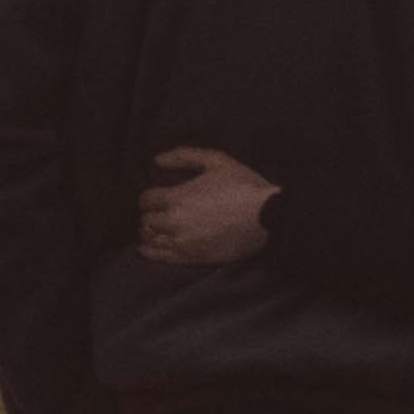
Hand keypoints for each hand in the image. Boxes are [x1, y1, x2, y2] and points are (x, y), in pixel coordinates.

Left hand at [139, 146, 278, 266]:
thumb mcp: (216, 160)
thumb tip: (157, 160)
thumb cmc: (244, 186)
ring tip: (154, 229)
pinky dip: (151, 252)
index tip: (156, 195)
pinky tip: (148, 248)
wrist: (268, 218)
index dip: (149, 196)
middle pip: (145, 221)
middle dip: (149, 214)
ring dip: (149, 233)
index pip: (146, 199)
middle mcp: (174, 223)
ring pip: (150, 240)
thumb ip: (184, 156)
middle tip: (157, 211)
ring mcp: (183, 243)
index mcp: (177, 198)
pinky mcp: (193, 258)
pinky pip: (162, 257)